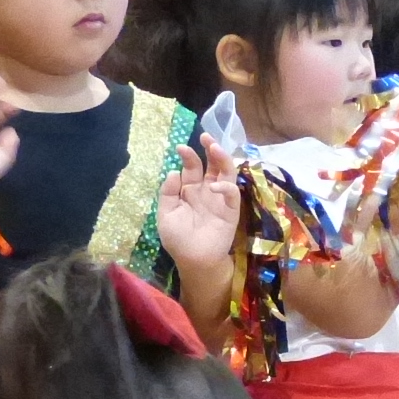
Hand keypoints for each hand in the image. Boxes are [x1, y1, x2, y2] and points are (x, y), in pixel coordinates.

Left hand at [155, 136, 241, 275]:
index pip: (192, 167)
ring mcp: (220, 199)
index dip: (188, 156)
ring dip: (222, 159)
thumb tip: (174, 172)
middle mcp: (207, 190)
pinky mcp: (231, 210)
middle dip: (210, 148)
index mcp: (190, 189)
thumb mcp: (166, 215)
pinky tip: (215, 186)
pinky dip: (225, 187)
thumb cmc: (179, 239)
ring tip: (215, 147)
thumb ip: (168, 193)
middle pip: (212, 164)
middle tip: (206, 137)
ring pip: (226, 173)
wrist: (194, 261)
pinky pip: (232, 194)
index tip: (181, 148)